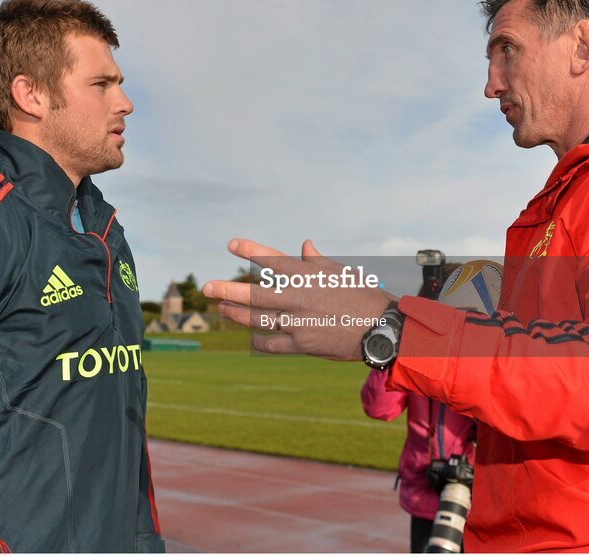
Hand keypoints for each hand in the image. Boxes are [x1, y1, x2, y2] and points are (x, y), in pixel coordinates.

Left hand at [202, 238, 393, 359]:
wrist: (381, 328)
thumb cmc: (363, 295)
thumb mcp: (341, 272)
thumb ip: (317, 262)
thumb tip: (304, 245)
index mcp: (308, 276)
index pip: (273, 260)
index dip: (250, 251)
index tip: (232, 245)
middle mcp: (298, 297)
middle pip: (254, 294)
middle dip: (227, 289)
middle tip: (206, 287)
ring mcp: (298, 322)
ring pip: (257, 320)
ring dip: (236, 314)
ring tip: (222, 309)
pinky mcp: (302, 344)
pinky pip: (272, 344)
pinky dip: (259, 340)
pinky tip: (251, 337)